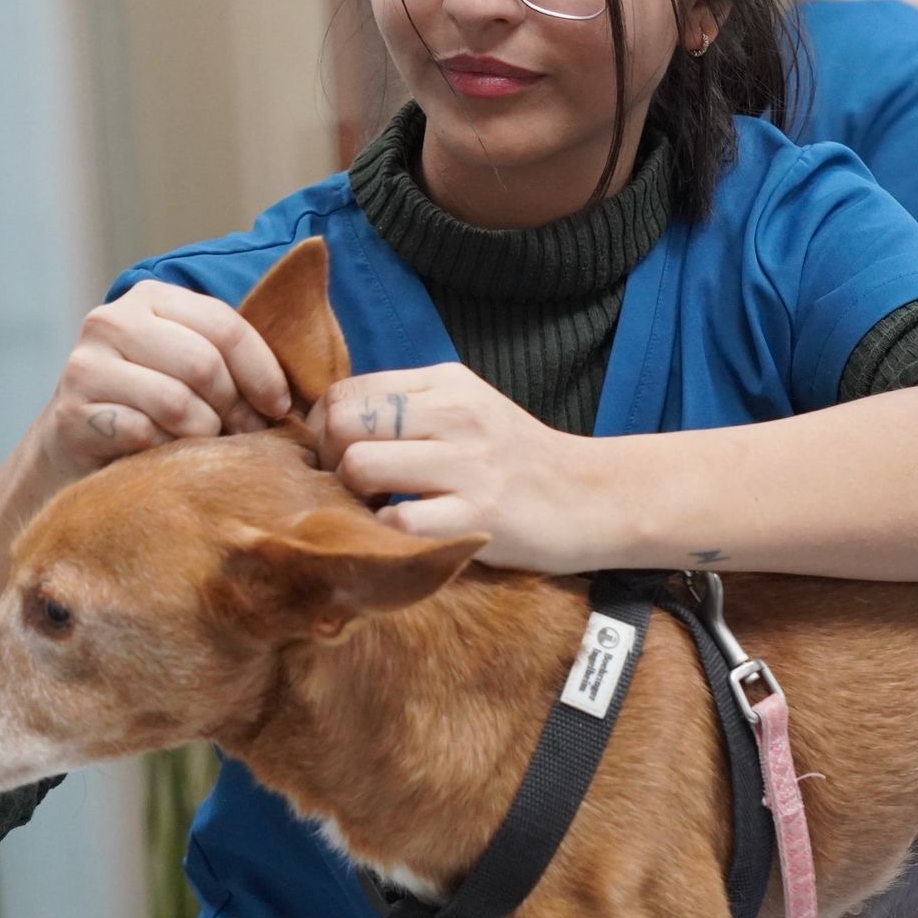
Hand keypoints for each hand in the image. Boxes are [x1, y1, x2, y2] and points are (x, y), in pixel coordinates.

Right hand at [35, 280, 290, 485]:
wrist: (76, 448)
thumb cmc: (152, 406)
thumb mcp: (191, 366)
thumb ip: (230, 356)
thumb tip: (298, 386)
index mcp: (151, 298)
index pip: (224, 325)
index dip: (262, 370)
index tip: (279, 406)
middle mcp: (112, 320)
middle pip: (203, 363)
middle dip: (235, 408)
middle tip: (246, 436)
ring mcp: (86, 365)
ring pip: (176, 401)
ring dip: (203, 435)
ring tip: (206, 448)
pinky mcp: (70, 413)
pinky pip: (142, 434)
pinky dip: (164, 452)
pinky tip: (163, 456)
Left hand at [309, 362, 608, 573]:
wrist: (593, 496)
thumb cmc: (518, 459)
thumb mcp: (469, 408)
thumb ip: (410, 408)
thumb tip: (334, 424)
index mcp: (445, 383)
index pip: (346, 391)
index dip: (325, 428)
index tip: (339, 457)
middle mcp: (454, 413)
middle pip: (344, 424)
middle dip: (332, 461)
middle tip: (351, 487)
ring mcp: (467, 463)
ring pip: (361, 467)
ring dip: (355, 498)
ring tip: (377, 509)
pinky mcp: (479, 513)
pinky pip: (399, 521)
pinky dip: (389, 533)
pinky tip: (406, 534)